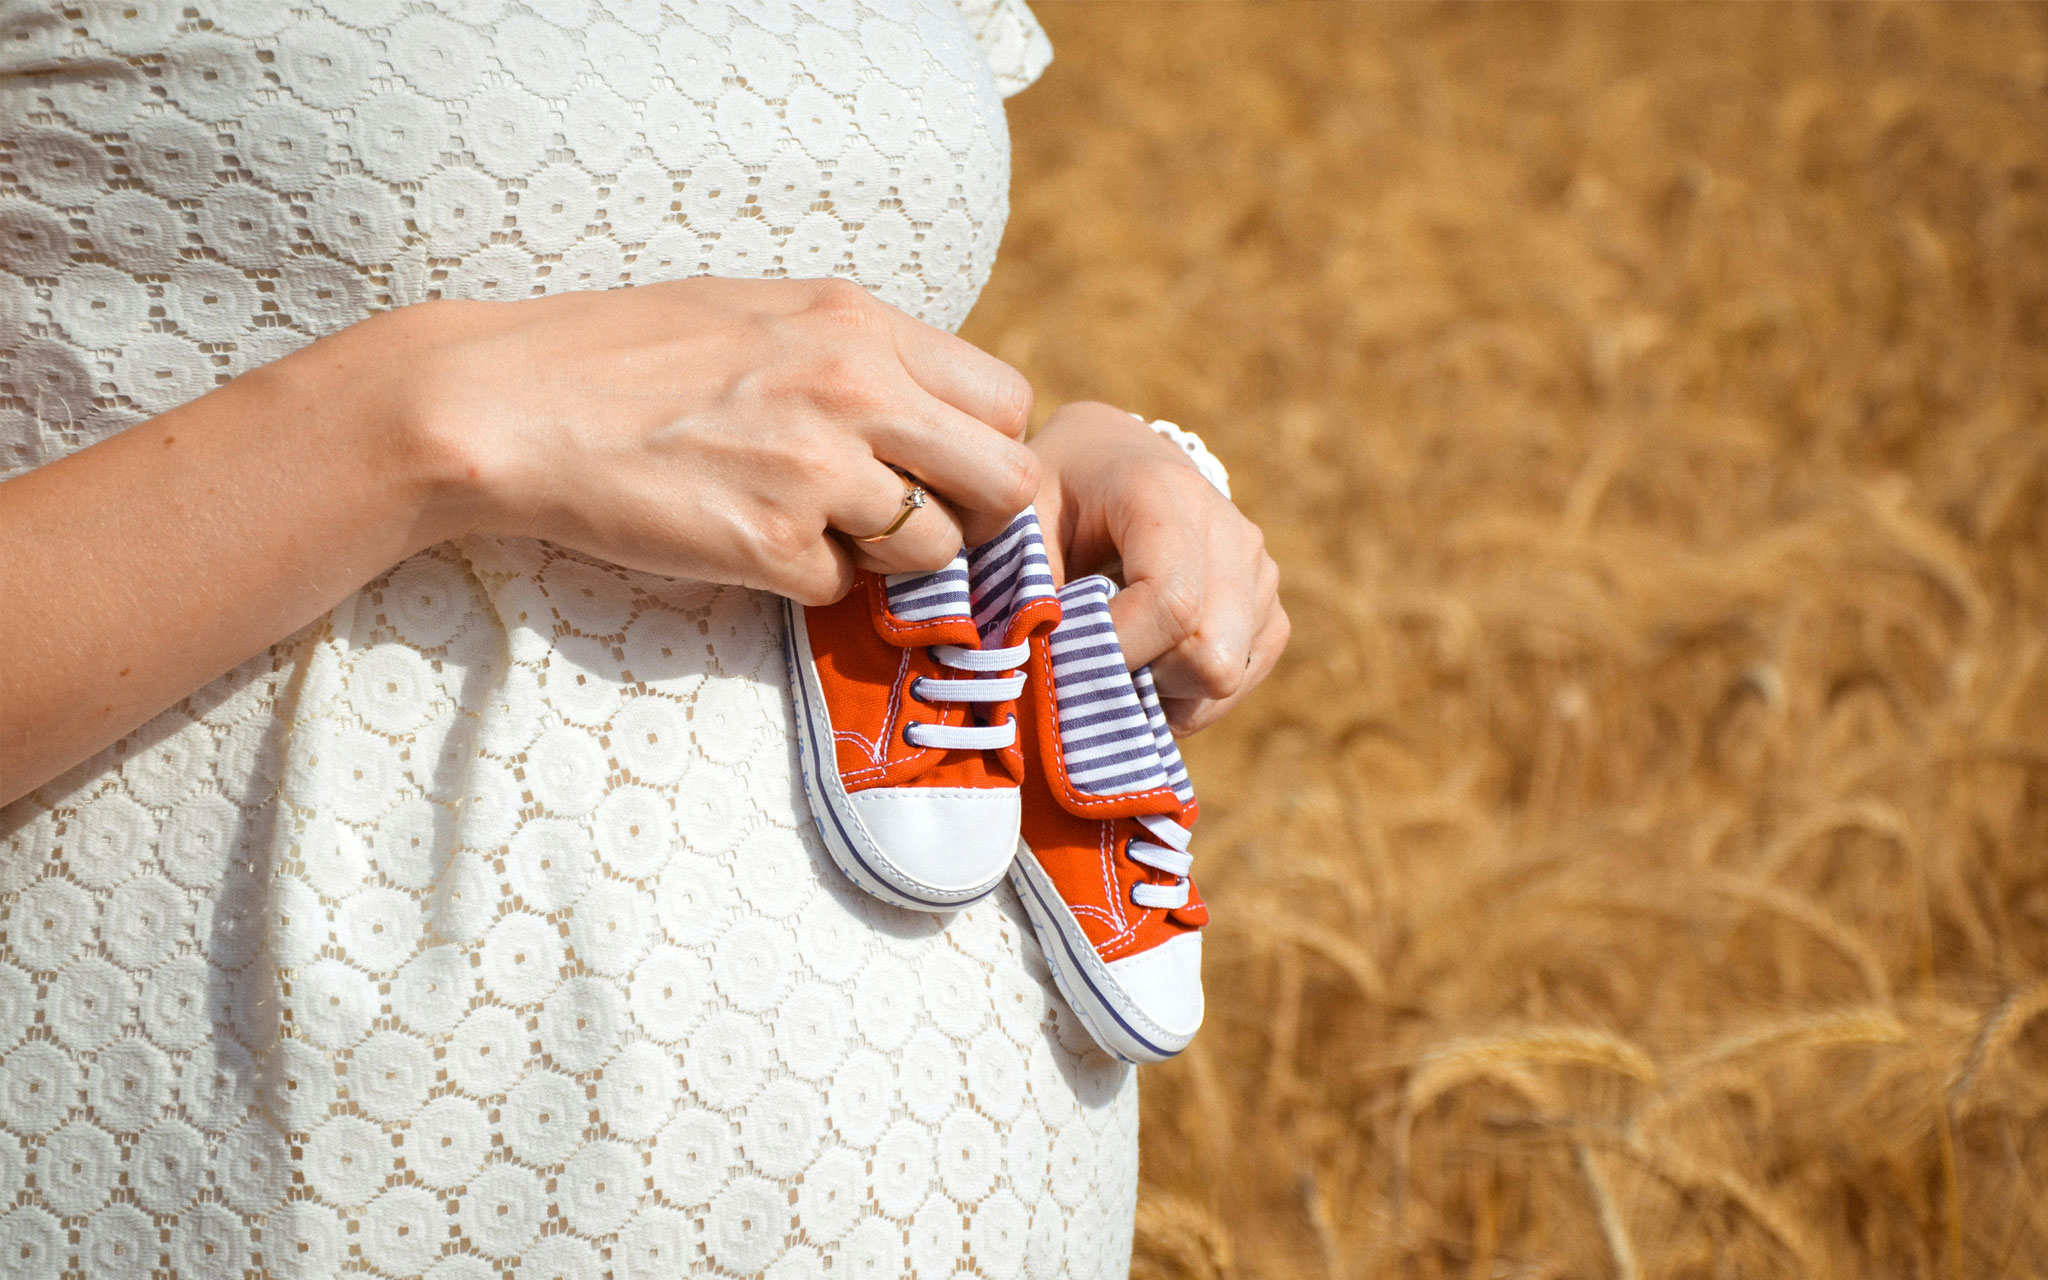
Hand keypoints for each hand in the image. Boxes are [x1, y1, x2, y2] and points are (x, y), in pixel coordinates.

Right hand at [352, 276, 1035, 603]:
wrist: (513, 405)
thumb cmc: (628, 355)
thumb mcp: (763, 314)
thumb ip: (858, 353)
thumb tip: (933, 409)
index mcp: (859, 325)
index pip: (1006, 398)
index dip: (988, 447)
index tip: (949, 471)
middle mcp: (857, 390)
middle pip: (1009, 482)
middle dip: (977, 518)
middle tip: (924, 529)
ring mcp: (817, 471)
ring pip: (936, 551)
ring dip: (893, 561)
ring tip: (820, 533)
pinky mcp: (771, 545)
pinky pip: (843, 591)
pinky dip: (808, 583)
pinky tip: (750, 544)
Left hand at [1028, 401, 1286, 733]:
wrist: (1113, 460)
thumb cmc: (1057, 495)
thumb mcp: (1021, 521)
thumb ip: (1024, 588)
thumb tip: (1031, 674)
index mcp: (1162, 494)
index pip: (1172, 603)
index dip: (1118, 653)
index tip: (1065, 660)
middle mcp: (1229, 528)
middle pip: (1211, 655)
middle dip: (1142, 678)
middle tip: (1089, 659)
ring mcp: (1259, 568)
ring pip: (1226, 676)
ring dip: (1163, 688)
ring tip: (1117, 652)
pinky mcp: (1270, 606)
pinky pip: (1240, 680)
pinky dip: (1190, 693)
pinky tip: (1149, 661)